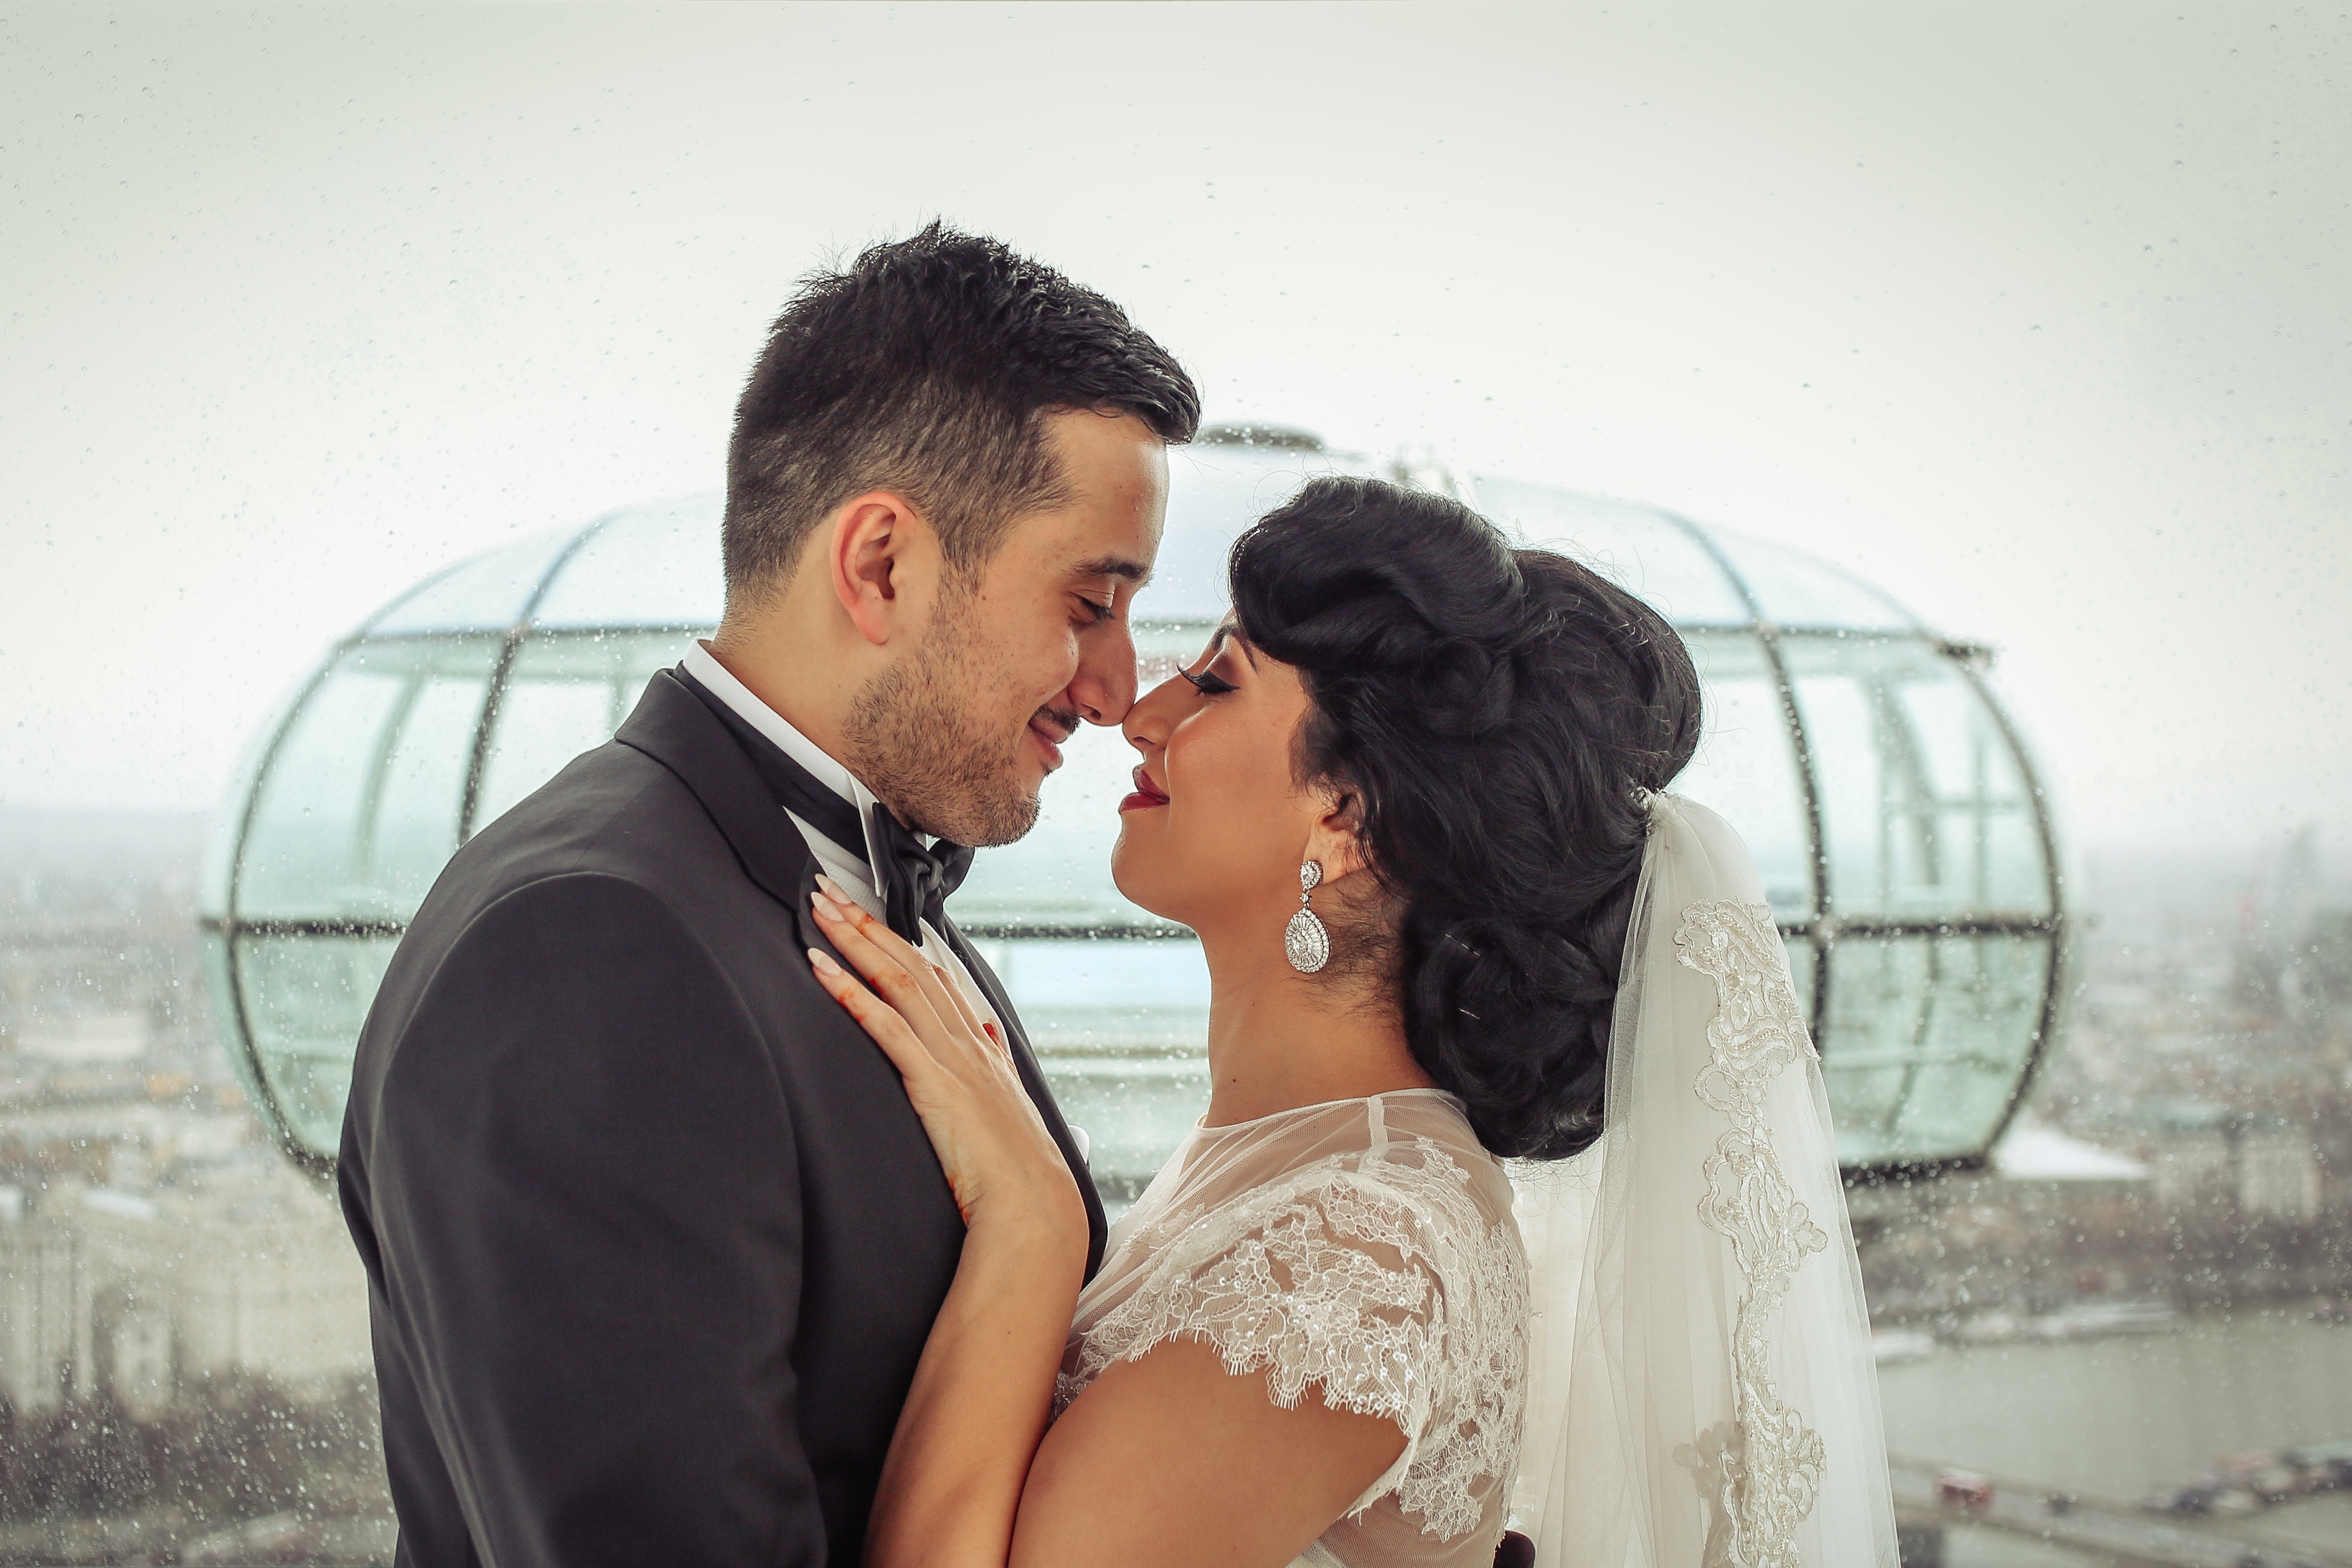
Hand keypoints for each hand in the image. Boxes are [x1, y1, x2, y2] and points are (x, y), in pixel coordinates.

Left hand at [805, 876, 1085, 1244]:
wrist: (1034, 1208)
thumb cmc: (1016, 1176)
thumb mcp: (1004, 1112)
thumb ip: (991, 1072)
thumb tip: (983, 1040)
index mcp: (982, 1049)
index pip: (939, 978)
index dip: (902, 942)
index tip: (871, 915)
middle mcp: (967, 1042)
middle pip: (912, 964)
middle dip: (868, 923)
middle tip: (827, 889)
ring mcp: (951, 1057)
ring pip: (898, 980)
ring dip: (854, 939)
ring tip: (819, 908)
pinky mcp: (933, 1081)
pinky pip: (885, 1025)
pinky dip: (850, 991)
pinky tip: (821, 968)